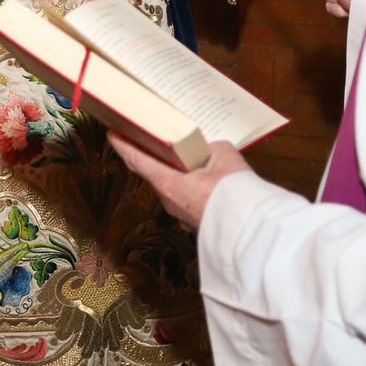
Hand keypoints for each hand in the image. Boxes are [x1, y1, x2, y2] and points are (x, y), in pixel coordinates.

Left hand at [108, 132, 250, 231]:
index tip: (112, 133)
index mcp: (168, 183)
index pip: (137, 159)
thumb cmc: (235, 193)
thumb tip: (206, 150)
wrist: (253, 231)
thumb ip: (209, 147)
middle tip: (152, 137)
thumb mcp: (223, 154)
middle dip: (155, 155)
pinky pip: (187, 197)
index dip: (122, 145)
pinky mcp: (195, 221)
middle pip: (155, 171)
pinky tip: (204, 176)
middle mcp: (169, 200)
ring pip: (173, 185)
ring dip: (176, 170)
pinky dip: (190, 184)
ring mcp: (181, 214)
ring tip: (185, 153)